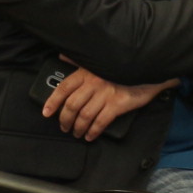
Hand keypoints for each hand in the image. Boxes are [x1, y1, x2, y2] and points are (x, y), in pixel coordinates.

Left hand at [42, 60, 177, 140]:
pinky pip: (100, 122)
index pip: (63, 88)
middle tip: (64, 127)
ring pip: (84, 116)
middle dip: (65, 120)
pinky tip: (90, 135)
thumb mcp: (98, 59)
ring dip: (78, 128)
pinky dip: (93, 131)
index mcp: (86, 72)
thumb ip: (79, 60)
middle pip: (72, 106)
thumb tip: (62, 56)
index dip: (53, 102)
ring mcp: (105, 94)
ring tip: (77, 133)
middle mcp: (93, 83)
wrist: (146, 68)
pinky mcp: (117, 104)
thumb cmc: (121, 65)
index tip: (46, 113)